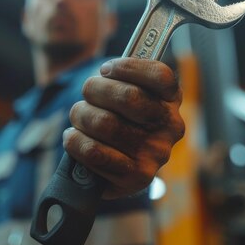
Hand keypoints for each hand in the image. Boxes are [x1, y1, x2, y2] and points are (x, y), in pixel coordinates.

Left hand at [63, 57, 184, 198]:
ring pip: (105, 123)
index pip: (160, 75)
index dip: (127, 68)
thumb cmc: (115, 118)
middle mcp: (170, 126)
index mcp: (170, 99)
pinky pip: (94, 152)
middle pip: (128, 97)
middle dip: (95, 89)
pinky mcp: (138, 177)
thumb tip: (107, 71)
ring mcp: (156, 153)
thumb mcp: (124, 91)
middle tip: (87, 92)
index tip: (106, 70)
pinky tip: (73, 137)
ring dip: (81, 115)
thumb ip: (120, 75)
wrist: (112, 166)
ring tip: (79, 116)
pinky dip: (75, 141)